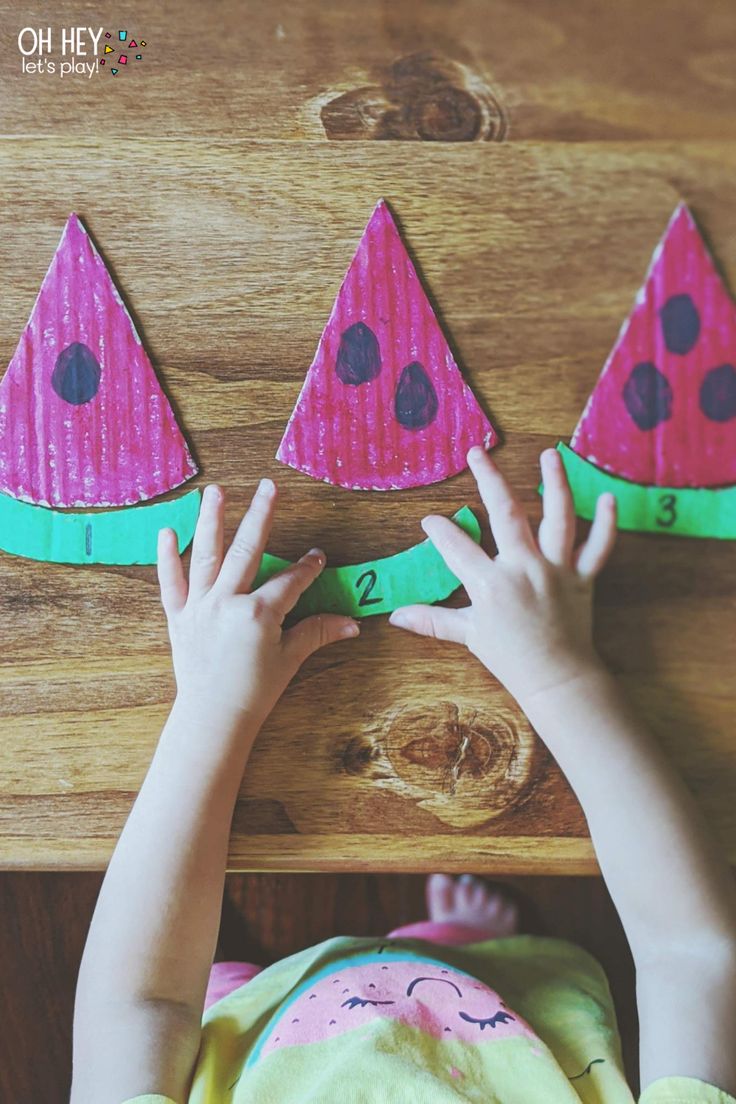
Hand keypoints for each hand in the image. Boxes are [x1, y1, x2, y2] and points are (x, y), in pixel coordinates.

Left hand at [157, 480, 358, 729]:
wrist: (213, 719)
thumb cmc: (254, 692)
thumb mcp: (289, 659)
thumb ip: (318, 633)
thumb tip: (353, 623)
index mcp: (257, 614)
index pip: (289, 581)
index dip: (307, 568)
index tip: (317, 555)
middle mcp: (226, 603)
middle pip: (247, 551)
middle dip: (261, 516)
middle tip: (269, 487)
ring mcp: (199, 608)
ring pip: (206, 557)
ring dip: (211, 521)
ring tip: (215, 491)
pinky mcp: (178, 617)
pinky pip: (171, 583)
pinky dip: (167, 558)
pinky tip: (166, 531)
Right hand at [389, 447, 616, 705]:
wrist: (557, 679)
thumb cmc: (511, 658)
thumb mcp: (468, 636)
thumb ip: (433, 620)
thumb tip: (394, 616)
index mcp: (491, 584)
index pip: (458, 548)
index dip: (440, 532)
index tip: (429, 520)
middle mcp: (523, 569)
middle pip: (506, 514)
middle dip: (490, 480)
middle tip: (478, 452)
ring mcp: (556, 570)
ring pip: (558, 519)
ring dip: (554, 484)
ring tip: (549, 455)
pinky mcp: (582, 578)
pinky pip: (598, 547)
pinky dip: (607, 523)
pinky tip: (609, 497)